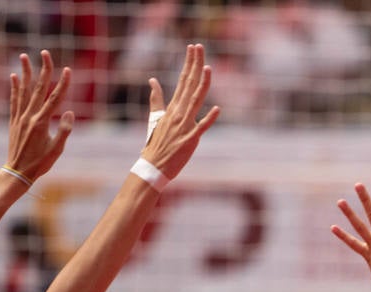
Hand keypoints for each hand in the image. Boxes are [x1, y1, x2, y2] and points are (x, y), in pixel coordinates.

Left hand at [6, 51, 74, 182]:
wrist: (18, 172)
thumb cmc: (40, 163)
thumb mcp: (56, 149)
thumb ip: (64, 130)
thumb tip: (69, 112)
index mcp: (42, 122)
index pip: (55, 99)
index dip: (63, 83)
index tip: (68, 70)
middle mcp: (30, 116)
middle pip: (38, 88)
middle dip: (43, 69)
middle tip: (45, 53)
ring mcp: (20, 117)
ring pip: (23, 90)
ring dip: (24, 72)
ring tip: (24, 56)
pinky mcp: (14, 121)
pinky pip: (14, 100)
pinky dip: (14, 87)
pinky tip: (13, 76)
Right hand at [140, 43, 220, 180]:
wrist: (153, 166)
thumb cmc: (155, 143)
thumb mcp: (154, 118)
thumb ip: (156, 98)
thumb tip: (153, 80)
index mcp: (172, 108)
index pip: (182, 80)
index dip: (188, 63)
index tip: (192, 47)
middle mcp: (179, 113)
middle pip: (189, 84)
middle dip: (194, 64)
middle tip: (199, 46)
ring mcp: (185, 126)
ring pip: (195, 100)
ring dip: (202, 84)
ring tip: (207, 67)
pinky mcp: (191, 140)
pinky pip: (202, 127)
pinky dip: (209, 118)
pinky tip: (217, 108)